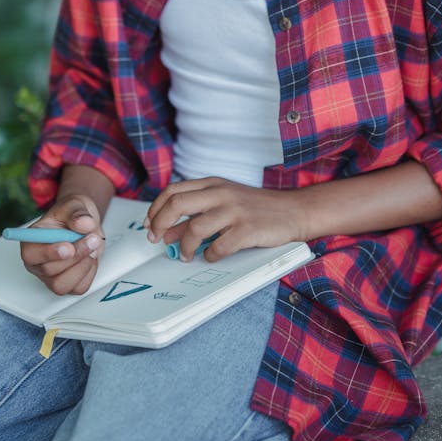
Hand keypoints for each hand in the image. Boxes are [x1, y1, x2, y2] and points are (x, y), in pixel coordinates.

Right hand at [20, 193, 105, 294]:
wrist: (84, 223)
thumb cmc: (72, 215)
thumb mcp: (74, 205)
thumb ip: (77, 213)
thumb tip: (84, 224)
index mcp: (31, 241)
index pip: (30, 254)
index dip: (48, 253)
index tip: (68, 247)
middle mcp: (38, 262)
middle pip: (49, 271)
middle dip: (75, 255)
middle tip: (92, 239)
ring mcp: (51, 276)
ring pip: (61, 285)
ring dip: (82, 266)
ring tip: (93, 245)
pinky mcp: (67, 284)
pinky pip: (78, 288)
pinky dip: (90, 272)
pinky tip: (91, 256)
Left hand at [144, 177, 303, 261]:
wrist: (292, 210)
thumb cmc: (255, 209)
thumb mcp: (224, 202)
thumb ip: (196, 213)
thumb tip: (167, 232)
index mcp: (212, 184)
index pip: (172, 191)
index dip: (155, 209)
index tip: (149, 226)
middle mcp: (220, 193)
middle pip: (177, 203)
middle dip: (160, 224)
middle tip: (157, 241)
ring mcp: (234, 210)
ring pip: (195, 228)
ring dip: (184, 246)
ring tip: (185, 256)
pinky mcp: (247, 229)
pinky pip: (218, 247)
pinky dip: (210, 256)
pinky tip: (212, 257)